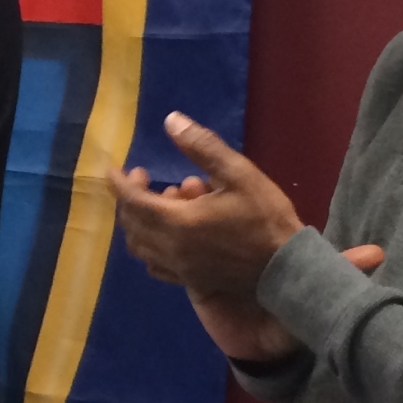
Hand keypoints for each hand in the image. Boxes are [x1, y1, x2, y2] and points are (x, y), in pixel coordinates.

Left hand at [113, 129, 384, 362]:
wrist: (289, 269)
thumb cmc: (265, 218)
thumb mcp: (239, 173)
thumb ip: (202, 147)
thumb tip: (171, 121)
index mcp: (178, 222)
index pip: (132, 201)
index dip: (119, 182)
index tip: (113, 167)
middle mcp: (171, 249)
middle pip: (131, 224)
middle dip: (130, 198)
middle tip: (143, 177)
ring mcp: (179, 269)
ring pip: (140, 247)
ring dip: (139, 223)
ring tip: (162, 201)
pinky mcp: (190, 281)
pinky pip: (156, 266)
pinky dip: (151, 247)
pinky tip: (169, 233)